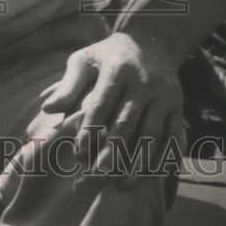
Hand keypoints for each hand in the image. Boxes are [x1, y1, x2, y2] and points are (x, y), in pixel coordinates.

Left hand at [41, 31, 185, 185]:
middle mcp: (143, 81)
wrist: (151, 41)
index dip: (89, 129)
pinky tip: (152, 176)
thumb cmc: (107, 55)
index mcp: (117, 69)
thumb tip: (48, 109)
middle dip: (113, 151)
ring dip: (139, 160)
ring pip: (152, 132)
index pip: (101, 103)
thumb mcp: (84, 60)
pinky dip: (164, 157)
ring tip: (124, 184)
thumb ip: (68, 85)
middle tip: (98, 175)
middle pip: (127, 121)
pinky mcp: (178, 106)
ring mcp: (164, 94)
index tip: (77, 154)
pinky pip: (173, 135)